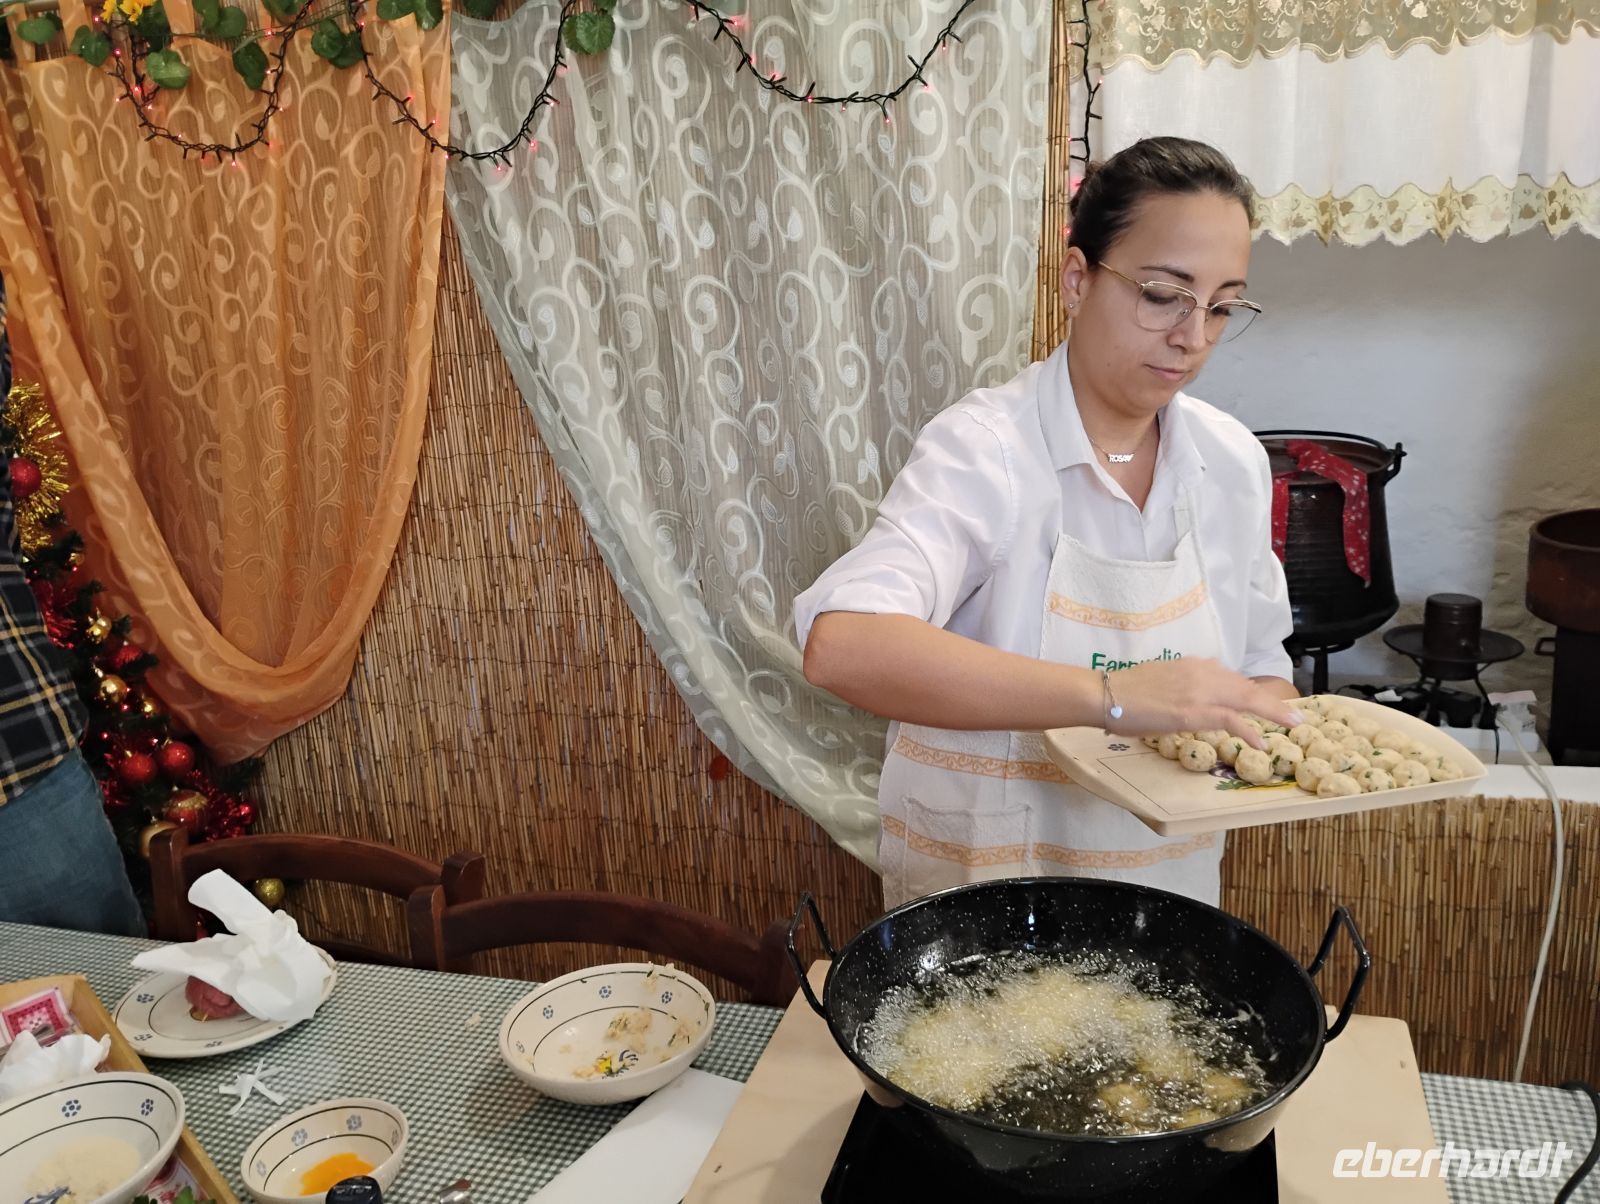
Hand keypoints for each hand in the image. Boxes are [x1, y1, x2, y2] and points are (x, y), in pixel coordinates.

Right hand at [1103, 658, 1302, 747]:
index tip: (1265, 704)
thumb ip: (1182, 686)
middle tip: (1294, 715)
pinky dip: (1249, 730)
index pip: (1232, 678)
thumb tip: (1189, 700)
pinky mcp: (1193, 711)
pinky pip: (1230, 719)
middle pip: (1247, 688)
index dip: (1252, 693)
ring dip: (1272, 712)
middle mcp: (1202, 673)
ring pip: (1246, 699)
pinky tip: (1262, 742)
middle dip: (1273, 702)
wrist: (1105, 694)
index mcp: (1193, 665)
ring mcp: (1199, 691)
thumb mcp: (1160, 681)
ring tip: (1291, 724)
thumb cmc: (1123, 692)